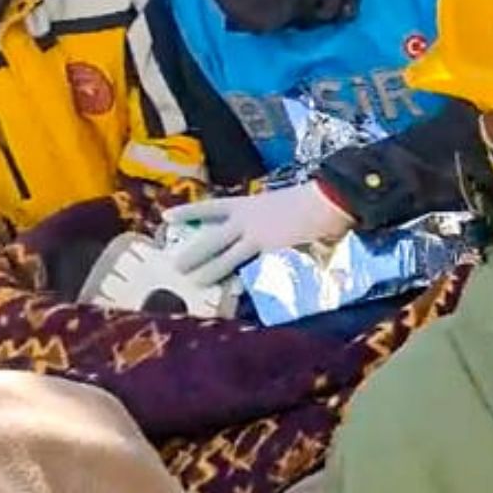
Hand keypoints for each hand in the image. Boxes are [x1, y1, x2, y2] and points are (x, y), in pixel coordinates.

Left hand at [164, 181, 354, 285]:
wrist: (326, 200)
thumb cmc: (309, 200)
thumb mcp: (280, 207)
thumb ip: (266, 222)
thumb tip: (256, 238)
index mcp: (248, 205)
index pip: (211, 209)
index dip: (188, 212)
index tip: (166, 216)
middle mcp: (246, 220)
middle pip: (211, 238)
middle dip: (192, 252)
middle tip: (174, 264)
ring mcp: (257, 237)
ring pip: (225, 257)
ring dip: (208, 270)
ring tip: (192, 282)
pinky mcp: (270, 252)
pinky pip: (251, 269)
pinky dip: (243, 282)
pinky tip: (232, 292)